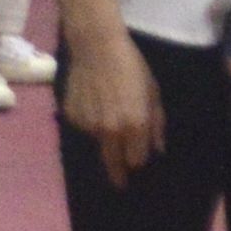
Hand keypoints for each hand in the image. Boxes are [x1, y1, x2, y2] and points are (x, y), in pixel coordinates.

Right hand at [60, 26, 163, 185]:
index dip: (137, 160)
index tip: (136, 161)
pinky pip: (84, 126)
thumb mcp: (152, 93)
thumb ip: (156, 124)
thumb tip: (158, 149)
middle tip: (119, 183)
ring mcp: (88, 125)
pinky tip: (92, 100)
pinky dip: (89, 120)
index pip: (136, 161)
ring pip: (98, 142)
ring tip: (106, 111)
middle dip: (118, 173)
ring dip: (104, 136)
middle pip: (113, 164)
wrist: (97, 46)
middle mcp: (110, 131)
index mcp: (134, 125)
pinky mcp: (72, 116)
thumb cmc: (132, 66)